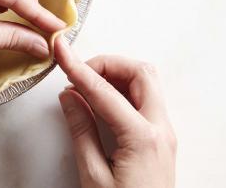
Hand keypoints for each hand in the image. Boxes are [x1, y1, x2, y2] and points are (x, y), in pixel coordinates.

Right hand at [54, 37, 176, 187]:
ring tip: (85, 87)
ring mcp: (165, 133)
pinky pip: (145, 100)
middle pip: (140, 72)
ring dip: (116, 76)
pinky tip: (99, 102)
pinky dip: (122, 91)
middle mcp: (161, 129)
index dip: (78, 68)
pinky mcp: (161, 140)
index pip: (104, 90)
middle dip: (107, 63)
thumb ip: (81, 130)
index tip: (61, 51)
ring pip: (146, 83)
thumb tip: (70, 97)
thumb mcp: (93, 176)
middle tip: (78, 73)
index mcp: (142, 137)